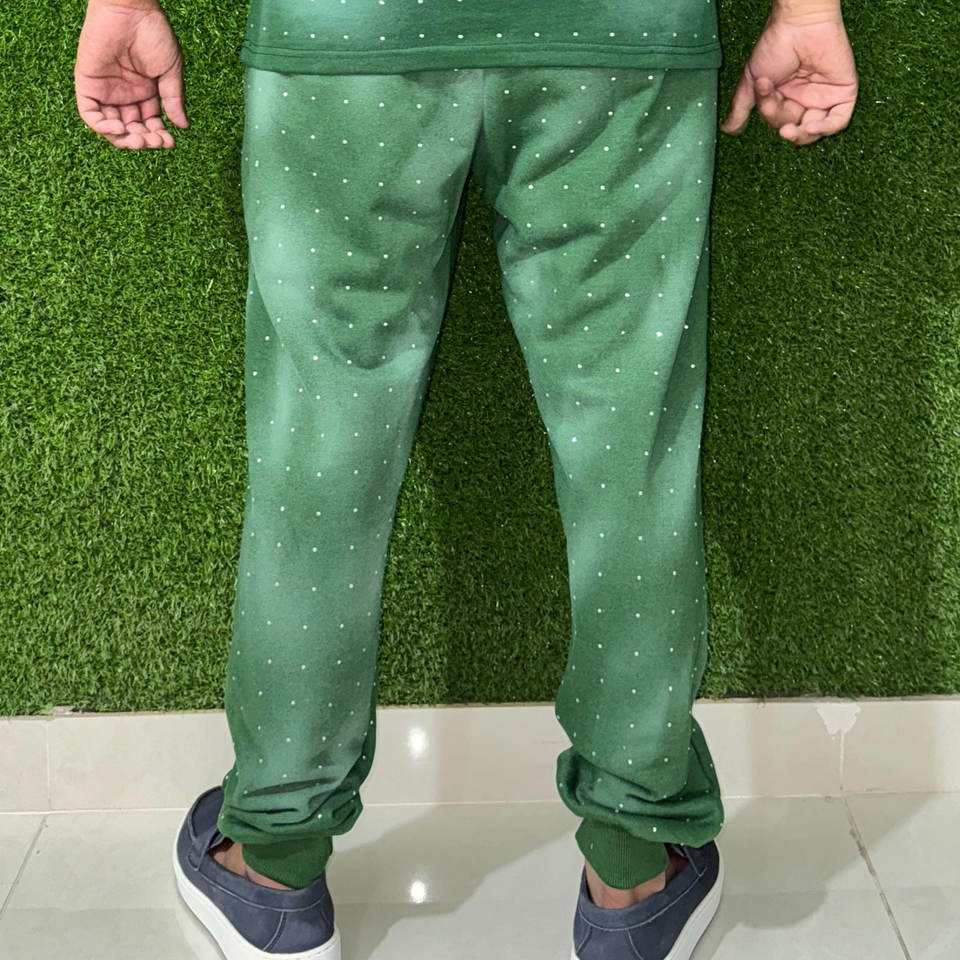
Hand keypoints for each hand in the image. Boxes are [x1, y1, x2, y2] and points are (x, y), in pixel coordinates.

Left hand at [75, 0, 188, 148]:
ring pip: (111, 127)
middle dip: (144, 140)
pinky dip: (103, 128)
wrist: (130, 9)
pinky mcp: (88, 84)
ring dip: (125, 139)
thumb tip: (183, 126)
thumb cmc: (153, 33)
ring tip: (139, 140)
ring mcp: (105, 90)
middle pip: (131, 129)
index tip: (170, 142)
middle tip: (155, 142)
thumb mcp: (170, 71)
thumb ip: (173, 99)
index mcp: (145, 91)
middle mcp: (124, 93)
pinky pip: (91, 115)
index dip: (158, 136)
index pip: (149, 123)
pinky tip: (120, 129)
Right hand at [720, 8, 857, 145]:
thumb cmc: (776, 44)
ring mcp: (826, 97)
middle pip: (796, 129)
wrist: (799, 23)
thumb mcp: (752, 81)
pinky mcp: (844, 92)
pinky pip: (838, 121)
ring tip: (789, 129)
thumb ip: (741, 107)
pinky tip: (810, 125)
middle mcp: (806, 100)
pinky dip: (824, 128)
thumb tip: (727, 129)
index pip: (779, 122)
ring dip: (801, 134)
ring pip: (816, 131)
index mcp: (787, 99)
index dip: (771, 116)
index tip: (764, 91)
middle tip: (776, 111)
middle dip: (783, 124)